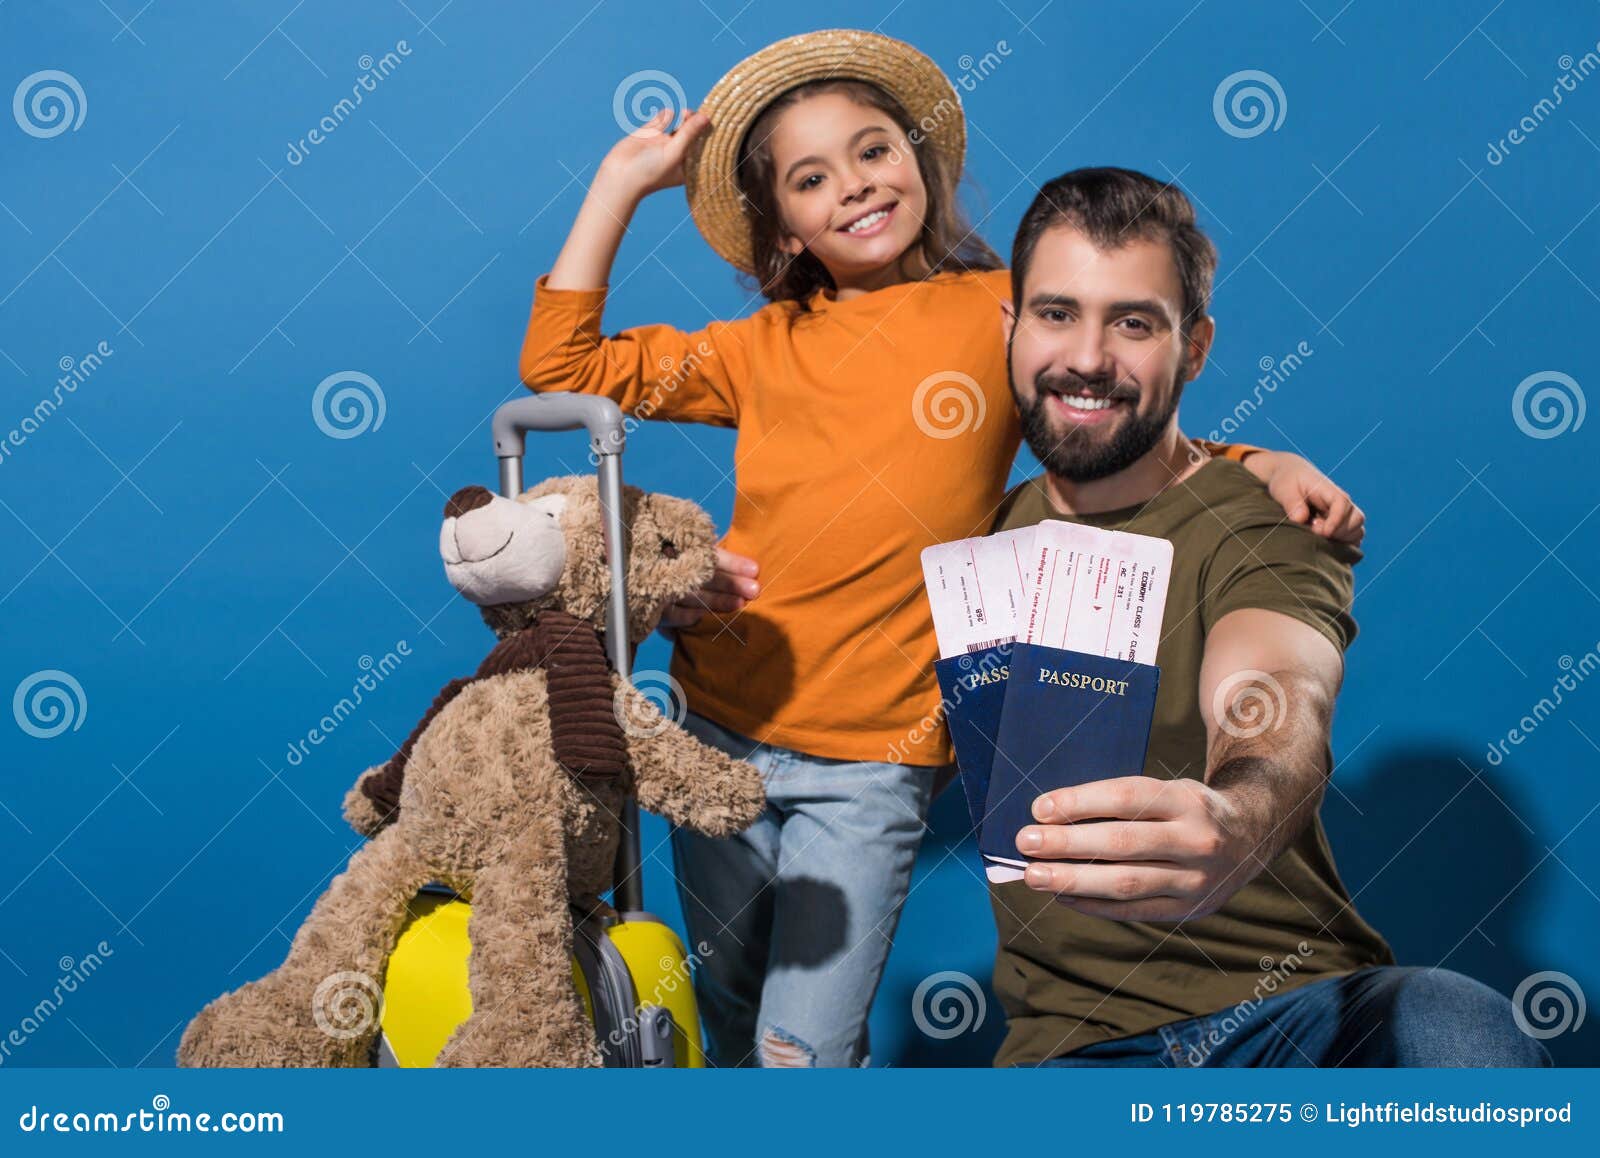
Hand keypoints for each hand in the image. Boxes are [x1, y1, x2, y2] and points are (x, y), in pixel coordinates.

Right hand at [596, 107, 712, 200]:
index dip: (708, 133)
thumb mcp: (674, 153)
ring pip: (679, 124)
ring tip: (685, 114)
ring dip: (684, 117)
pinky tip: (667, 115)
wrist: (619, 174)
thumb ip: (689, 134)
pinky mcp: (649, 133)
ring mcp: (663, 143)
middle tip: (696, 115)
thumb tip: (705, 117)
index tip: (714, 119)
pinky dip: (666, 115)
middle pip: (693, 133)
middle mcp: (677, 154)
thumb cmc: (650, 172)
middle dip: (696, 122)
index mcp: (687, 165)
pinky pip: (662, 119)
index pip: (703, 146)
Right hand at [658, 548, 757, 632]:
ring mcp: (659, 585)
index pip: (710, 554)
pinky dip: (688, 616)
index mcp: (680, 546)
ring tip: (739, 604)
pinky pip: (671, 613)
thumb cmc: (676, 564)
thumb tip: (751, 569)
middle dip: (730, 583)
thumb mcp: (692, 553)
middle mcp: (668, 563)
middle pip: (703, 574)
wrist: (632, 578)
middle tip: (754, 590)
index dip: (732, 562)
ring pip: (691, 594)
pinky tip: (705, 617)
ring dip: (716, 600)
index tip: (754, 570)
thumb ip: (717, 559)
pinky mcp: (652, 606)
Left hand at [1014, 776, 1254, 921]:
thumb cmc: (1188, 809)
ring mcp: (1197, 880)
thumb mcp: (1168, 791)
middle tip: (1026, 843)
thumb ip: (1121, 803)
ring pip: (1127, 883)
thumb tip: (1052, 816)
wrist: (1252, 836)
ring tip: (1035, 876)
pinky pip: (1134, 910)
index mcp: (1187, 800)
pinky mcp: (1191, 910)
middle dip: (1068, 844)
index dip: (1080, 802)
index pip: (1127, 798)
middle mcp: (1196, 840)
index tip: (1039, 808)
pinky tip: (1063, 896)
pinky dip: (1094, 905)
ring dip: (1074, 880)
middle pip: (1123, 844)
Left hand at [1248, 451, 1364, 544]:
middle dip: (1339, 532)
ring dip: (1342, 540)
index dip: (1336, 520)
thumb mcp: (1284, 489)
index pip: (1343, 504)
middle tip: (1314, 530)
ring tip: (1318, 536)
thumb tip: (1300, 518)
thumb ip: (1292, 503)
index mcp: (1330, 491)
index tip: (1323, 532)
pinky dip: (1343, 547)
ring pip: (1357, 532)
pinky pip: (1352, 540)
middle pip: (1356, 520)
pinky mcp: (1340, 527)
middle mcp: (1342, 504)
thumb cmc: (1288, 482)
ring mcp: (1343, 516)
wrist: (1290, 478)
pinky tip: (1324, 546)